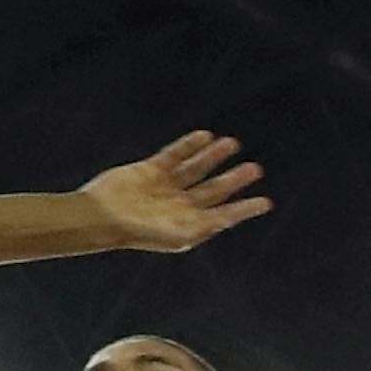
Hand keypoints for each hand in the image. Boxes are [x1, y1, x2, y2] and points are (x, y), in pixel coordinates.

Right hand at [79, 131, 272, 252]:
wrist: (104, 217)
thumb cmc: (140, 232)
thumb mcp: (176, 233)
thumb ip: (202, 227)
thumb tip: (225, 220)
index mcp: (190, 226)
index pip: (224, 216)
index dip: (245, 209)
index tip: (266, 202)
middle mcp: (181, 207)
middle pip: (214, 190)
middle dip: (235, 180)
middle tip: (255, 169)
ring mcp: (166, 188)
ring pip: (197, 169)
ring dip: (214, 157)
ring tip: (232, 143)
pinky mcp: (151, 170)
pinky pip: (175, 155)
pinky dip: (189, 146)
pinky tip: (205, 137)